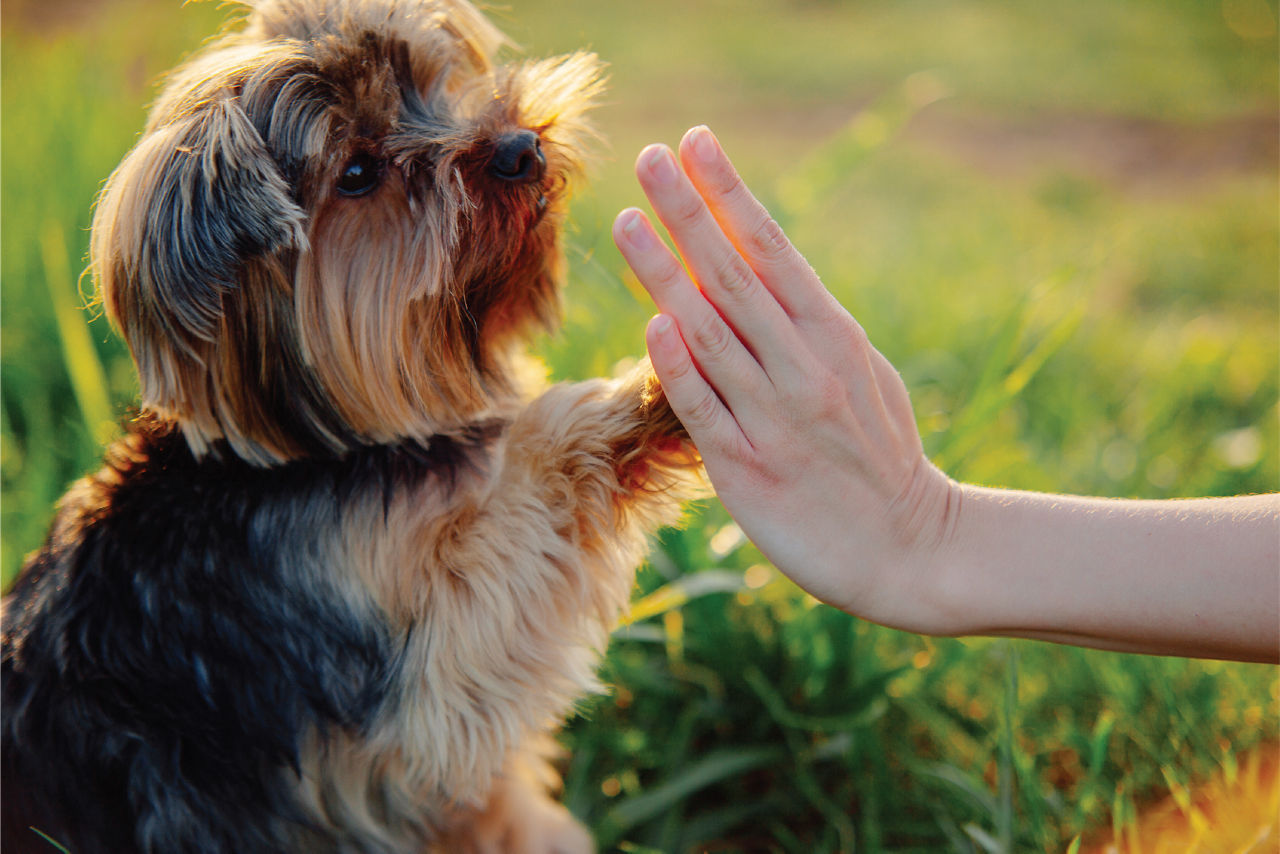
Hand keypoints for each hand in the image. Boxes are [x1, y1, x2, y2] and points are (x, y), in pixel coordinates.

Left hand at [612, 126, 958, 631]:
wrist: (910, 551)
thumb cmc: (880, 456)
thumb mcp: (861, 375)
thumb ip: (809, 328)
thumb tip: (754, 274)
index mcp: (836, 337)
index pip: (773, 250)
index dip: (730, 194)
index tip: (695, 142)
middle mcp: (806, 369)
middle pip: (735, 277)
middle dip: (689, 213)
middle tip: (648, 159)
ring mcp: (777, 419)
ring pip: (712, 334)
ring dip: (665, 274)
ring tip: (626, 222)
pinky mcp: (750, 471)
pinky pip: (706, 410)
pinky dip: (680, 365)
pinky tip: (653, 323)